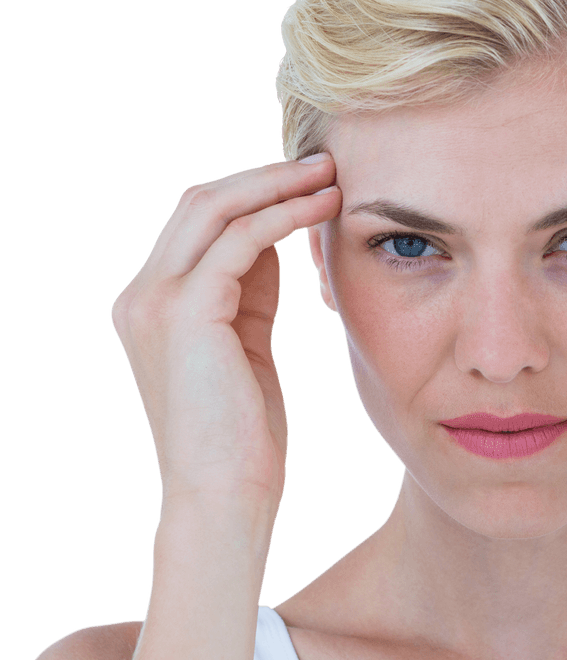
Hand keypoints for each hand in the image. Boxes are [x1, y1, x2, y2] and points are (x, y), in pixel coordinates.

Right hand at [109, 154, 341, 508]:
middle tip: (325, 163)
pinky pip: (239, 240)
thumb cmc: (245, 436)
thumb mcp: (246, 348)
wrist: (224, 497)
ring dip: (277, 185)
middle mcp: (141, 295)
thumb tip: (277, 242)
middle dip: (265, 176)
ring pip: (215, 208)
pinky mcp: (184, 312)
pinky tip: (323, 209)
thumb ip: (250, 295)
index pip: (199, 223)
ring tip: (332, 175)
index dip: (255, 195)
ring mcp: (155, 301)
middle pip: (201, 202)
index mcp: (153, 304)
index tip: (309, 182)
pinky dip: (284, 216)